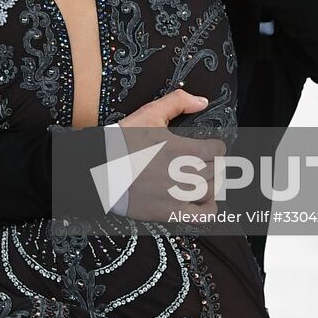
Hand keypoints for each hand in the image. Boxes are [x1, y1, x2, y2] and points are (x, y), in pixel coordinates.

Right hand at [113, 89, 223, 220]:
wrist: (99, 168)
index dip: (216, 146)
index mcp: (183, 150)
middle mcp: (184, 174)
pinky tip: (203, 201)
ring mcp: (178, 195)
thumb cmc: (122, 141)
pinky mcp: (169, 212)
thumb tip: (201, 101)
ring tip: (203, 178)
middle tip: (206, 161)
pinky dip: (209, 209)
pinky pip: (202, 216)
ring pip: (211, 190)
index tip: (210, 147)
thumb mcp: (149, 113)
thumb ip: (178, 102)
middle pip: (216, 170)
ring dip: (212, 183)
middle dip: (215, 164)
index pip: (217, 150)